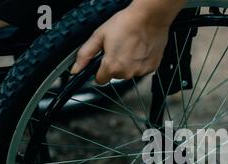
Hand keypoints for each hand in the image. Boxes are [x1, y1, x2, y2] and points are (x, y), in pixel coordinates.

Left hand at [71, 0, 185, 84]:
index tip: (103, 61)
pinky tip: (139, 50)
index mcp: (112, 66)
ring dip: (128, 64)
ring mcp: (140, 71)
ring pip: (129, 73)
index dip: (100, 70)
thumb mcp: (99, 36)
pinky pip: (141, 69)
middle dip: (114, 65)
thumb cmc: (127, 23)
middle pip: (115, 76)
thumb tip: (76, 69)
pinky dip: (139, 62)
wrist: (150, 18)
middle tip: (118, 48)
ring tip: (130, 47)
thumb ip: (85, 55)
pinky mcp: (151, 68)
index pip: (100, 80)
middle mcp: (127, 72)